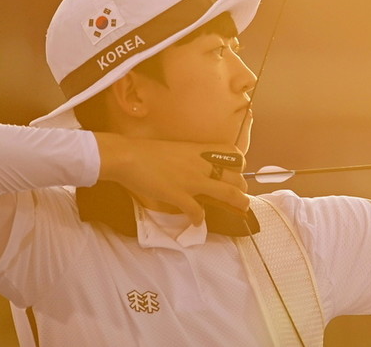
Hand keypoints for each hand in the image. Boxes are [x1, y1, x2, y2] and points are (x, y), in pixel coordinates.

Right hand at [94, 132, 248, 224]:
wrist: (129, 156)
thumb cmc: (149, 151)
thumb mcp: (178, 149)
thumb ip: (192, 158)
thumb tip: (198, 169)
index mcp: (201, 151)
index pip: (234, 154)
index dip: (240, 165)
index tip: (236, 173)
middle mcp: (201, 165)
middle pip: (236, 177)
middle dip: (242, 189)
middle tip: (239, 197)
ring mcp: (192, 180)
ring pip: (227, 193)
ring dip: (238, 203)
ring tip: (240, 209)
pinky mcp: (179, 195)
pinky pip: (197, 211)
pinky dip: (199, 218)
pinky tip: (196, 221)